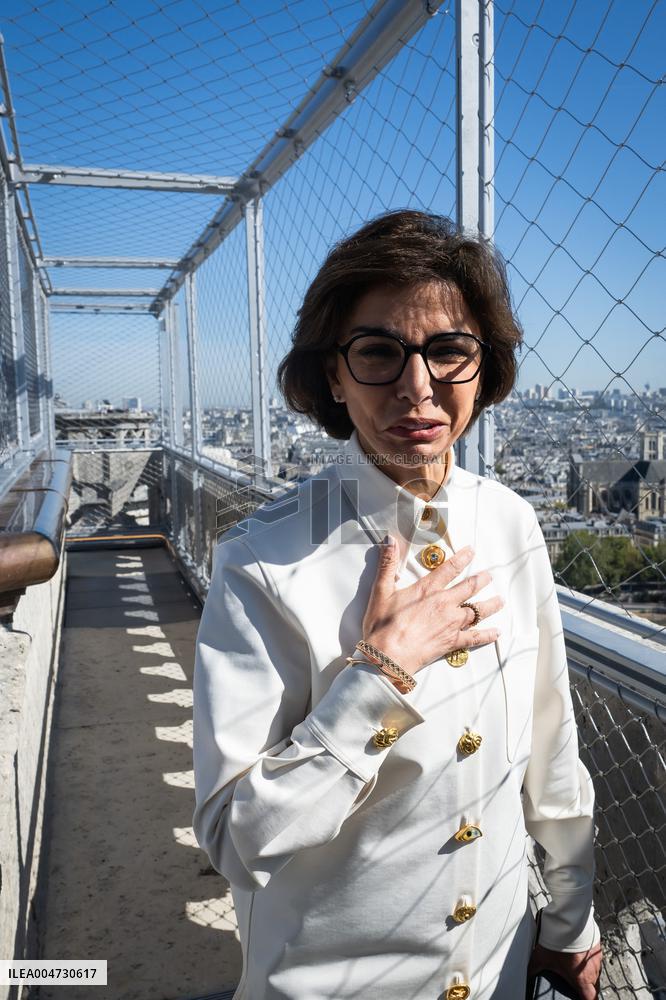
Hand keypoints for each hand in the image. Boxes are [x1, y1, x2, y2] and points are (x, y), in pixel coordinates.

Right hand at [361, 538, 502, 674]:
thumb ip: (387, 564)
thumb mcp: (381, 591)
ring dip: (490, 604)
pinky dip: (487, 635)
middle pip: (469, 588)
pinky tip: (496, 632)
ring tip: (500, 600)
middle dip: (481, 580)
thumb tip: (389, 540)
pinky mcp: (452, 642)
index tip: (472, 551)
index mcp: (428, 589)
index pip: (449, 569)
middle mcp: (444, 603)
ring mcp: (451, 623)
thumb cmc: (382, 625)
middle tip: (489, 575)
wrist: (388, 656)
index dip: (462, 558)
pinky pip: (475, 637)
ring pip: (477, 611)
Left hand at [527, 942, 602, 999]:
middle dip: (587, 988)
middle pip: (594, 987)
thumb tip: (527, 974)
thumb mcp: (543, 957)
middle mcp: (592, 971)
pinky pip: (595, 958)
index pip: (591, 999)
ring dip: (588, 973)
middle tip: (577, 985)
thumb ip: (534, 968)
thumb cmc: (560, 941)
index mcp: (582, 979)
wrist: (570, 921)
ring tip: (577, 969)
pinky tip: (579, 954)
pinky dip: (588, 959)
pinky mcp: (597, 946)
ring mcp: (596, 958)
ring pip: (595, 972)